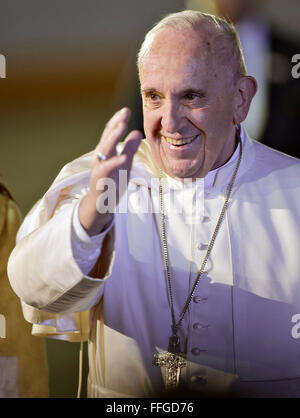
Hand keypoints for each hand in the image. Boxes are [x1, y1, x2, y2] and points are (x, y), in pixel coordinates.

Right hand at [79, 108, 142, 234]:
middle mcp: (100, 157)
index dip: (117, 121)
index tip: (126, 110)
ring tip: (122, 126)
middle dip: (116, 124)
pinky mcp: (100, 180)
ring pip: (104, 149)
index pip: (110, 133)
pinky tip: (123, 157)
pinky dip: (114, 162)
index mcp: (106, 152)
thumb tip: (137, 131)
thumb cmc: (111, 183)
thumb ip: (129, 148)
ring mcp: (99, 168)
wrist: (100, 205)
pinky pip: (107, 169)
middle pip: (107, 137)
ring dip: (113, 137)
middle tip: (125, 112)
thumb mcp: (124, 163)